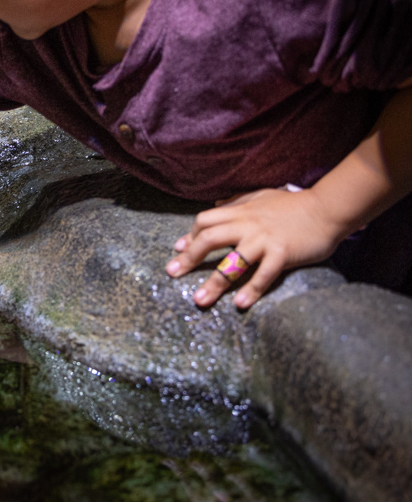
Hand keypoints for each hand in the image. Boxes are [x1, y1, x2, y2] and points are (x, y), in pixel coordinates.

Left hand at [166, 187, 348, 308]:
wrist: (327, 209)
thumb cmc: (293, 205)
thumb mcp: (260, 197)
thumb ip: (237, 203)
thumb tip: (216, 206)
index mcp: (241, 212)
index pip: (205, 221)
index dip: (190, 235)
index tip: (178, 250)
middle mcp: (248, 225)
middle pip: (209, 239)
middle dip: (189, 258)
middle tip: (172, 273)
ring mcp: (264, 240)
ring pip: (233, 262)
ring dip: (214, 283)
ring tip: (199, 300)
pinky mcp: (283, 254)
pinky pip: (263, 275)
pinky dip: (251, 290)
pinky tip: (239, 304)